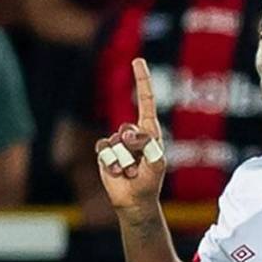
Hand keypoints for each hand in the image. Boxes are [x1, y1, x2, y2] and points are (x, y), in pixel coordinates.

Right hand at [95, 56, 167, 221]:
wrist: (135, 201)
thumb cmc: (150, 182)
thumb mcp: (157, 163)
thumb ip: (149, 146)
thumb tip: (128, 133)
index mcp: (149, 131)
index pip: (146, 101)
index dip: (142, 80)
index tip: (138, 60)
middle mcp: (132, 133)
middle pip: (129, 130)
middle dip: (135, 149)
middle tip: (139, 166)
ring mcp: (117, 141)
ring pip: (116, 144)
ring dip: (125, 162)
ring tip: (131, 172)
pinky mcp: (105, 152)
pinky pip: (104, 151)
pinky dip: (112, 164)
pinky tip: (118, 174)